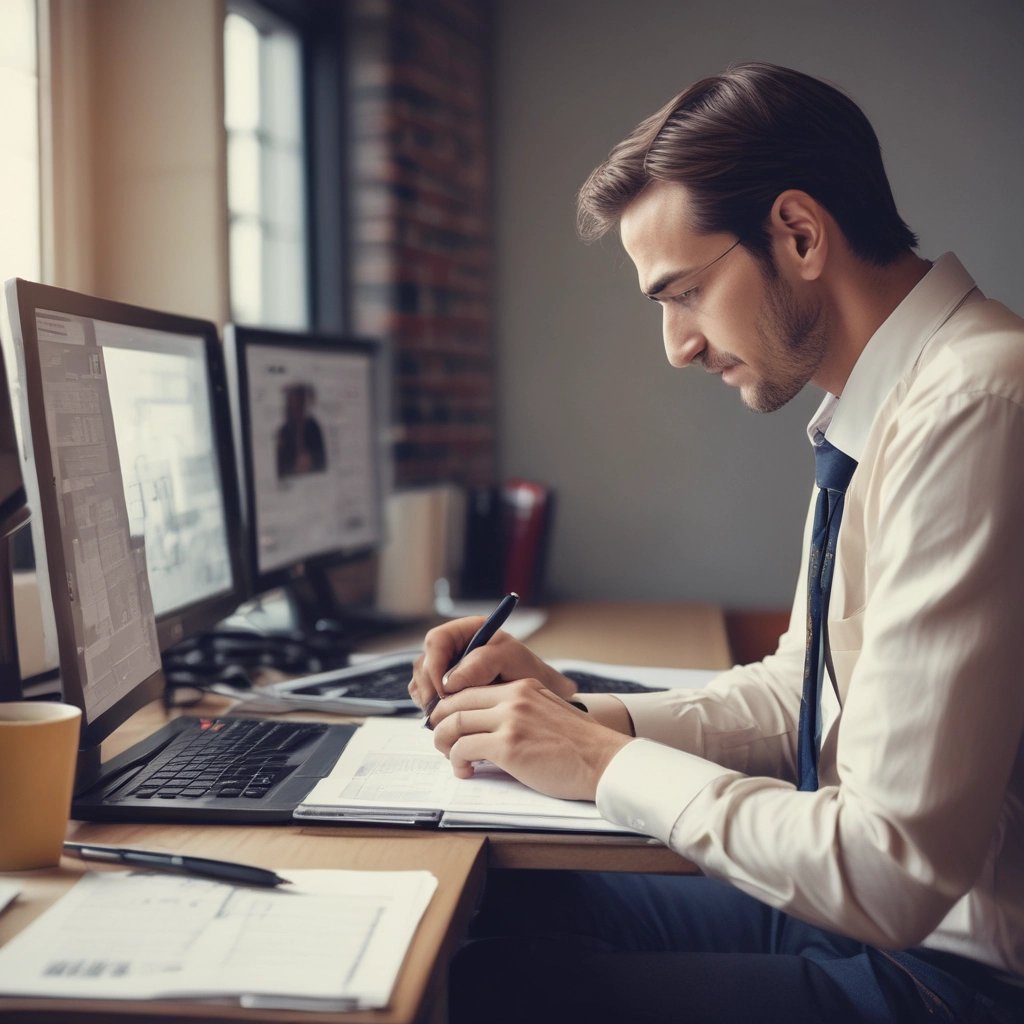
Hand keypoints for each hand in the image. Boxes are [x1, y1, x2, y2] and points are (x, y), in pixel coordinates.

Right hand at [408, 617, 577, 719]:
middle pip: (424, 662)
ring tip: (450, 716)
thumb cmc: (530, 674)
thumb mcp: (512, 659)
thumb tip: (449, 681)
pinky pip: (426, 698)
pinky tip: (450, 718)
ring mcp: (448, 670)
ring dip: (429, 700)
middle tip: (441, 711)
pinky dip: (432, 708)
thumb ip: (482, 662)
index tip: (444, 691)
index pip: (436, 641)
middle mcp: (455, 648)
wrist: (541, 700)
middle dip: (429, 687)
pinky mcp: (447, 691)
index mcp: (469, 631)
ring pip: (421, 681)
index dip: (435, 665)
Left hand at [429, 676, 633, 800]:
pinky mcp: (508, 746)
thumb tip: (492, 726)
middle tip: (441, 741)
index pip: (472, 689)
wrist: (603, 761)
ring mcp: (510, 720)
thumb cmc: (580, 746)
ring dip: (444, 744)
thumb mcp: (548, 712)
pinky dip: (457, 762)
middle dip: (440, 724)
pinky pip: (463, 749)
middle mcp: (514, 698)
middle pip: (456, 703)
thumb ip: (521, 711)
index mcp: (523, 687)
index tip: (448, 723)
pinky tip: (467, 771)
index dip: (452, 707)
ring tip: (452, 758)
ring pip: (454, 725)